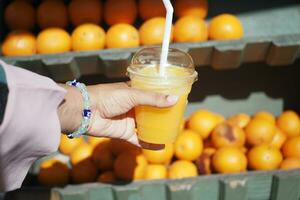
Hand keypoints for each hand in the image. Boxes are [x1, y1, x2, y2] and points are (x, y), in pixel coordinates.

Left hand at [58, 82, 177, 145]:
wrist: (86, 111)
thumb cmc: (108, 97)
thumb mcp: (132, 95)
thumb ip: (153, 98)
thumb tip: (175, 99)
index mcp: (134, 93)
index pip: (152, 94)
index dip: (163, 96)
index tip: (177, 99)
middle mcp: (133, 106)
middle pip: (151, 111)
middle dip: (163, 114)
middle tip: (178, 117)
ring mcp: (129, 120)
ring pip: (147, 126)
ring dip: (157, 129)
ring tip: (172, 131)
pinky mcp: (124, 133)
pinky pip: (139, 140)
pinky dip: (149, 143)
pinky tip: (161, 146)